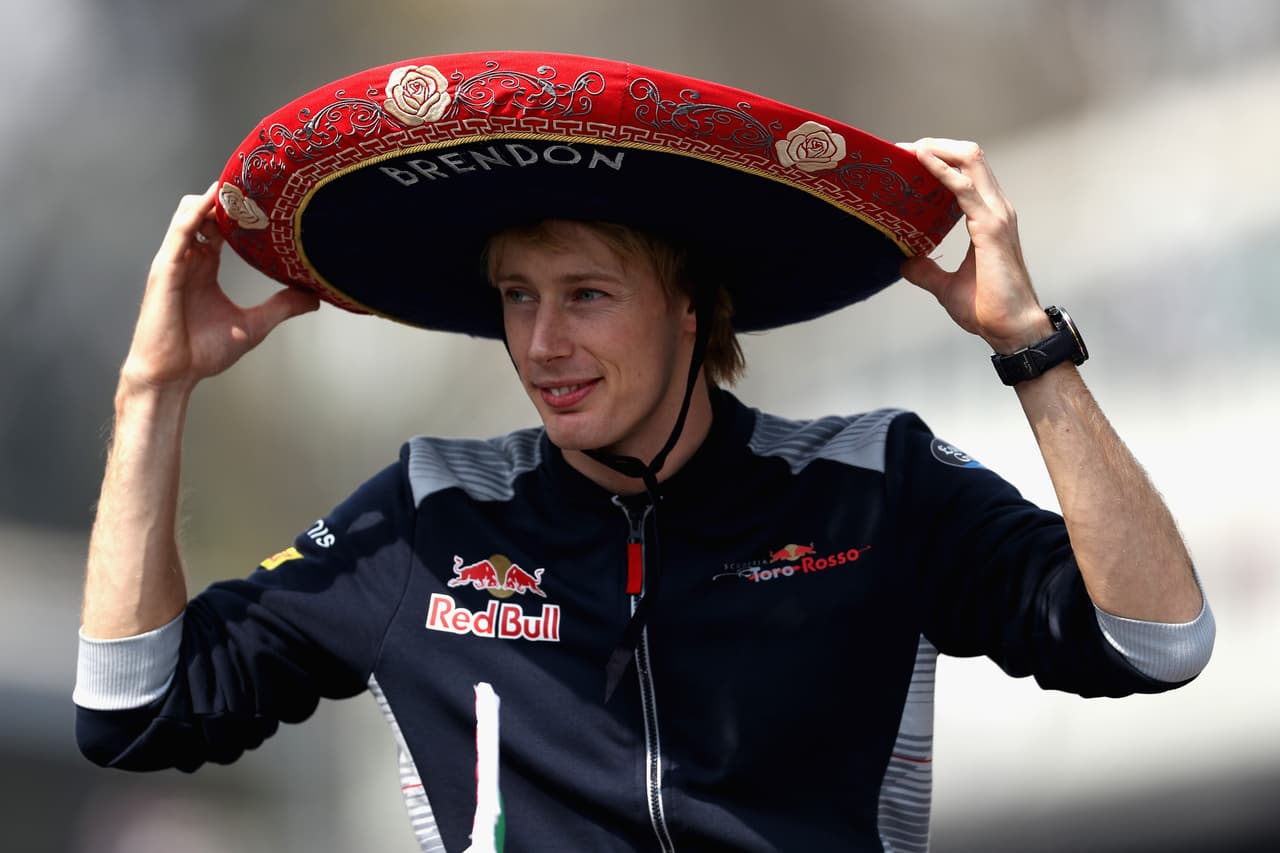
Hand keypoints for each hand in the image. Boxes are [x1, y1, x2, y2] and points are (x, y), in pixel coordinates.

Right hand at [121, 182, 319, 392]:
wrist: (172, 376)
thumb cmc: (201, 353)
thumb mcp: (254, 325)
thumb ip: (282, 306)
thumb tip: (313, 297)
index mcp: (205, 267)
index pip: (221, 227)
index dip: (240, 211)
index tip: (268, 197)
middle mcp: (188, 259)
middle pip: (206, 212)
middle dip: (230, 197)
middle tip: (261, 182)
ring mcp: (174, 261)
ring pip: (190, 213)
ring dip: (214, 197)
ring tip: (241, 181)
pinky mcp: (164, 269)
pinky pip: (180, 231)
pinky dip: (196, 212)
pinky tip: (214, 199)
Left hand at [898, 139, 1051, 352]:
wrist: (1011, 329)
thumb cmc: (988, 309)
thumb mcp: (947, 287)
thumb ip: (927, 271)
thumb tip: (905, 262)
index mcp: (988, 217)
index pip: (966, 172)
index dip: (939, 158)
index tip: (906, 160)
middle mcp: (996, 208)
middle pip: (969, 156)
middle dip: (935, 145)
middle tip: (900, 150)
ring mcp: (996, 215)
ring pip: (970, 161)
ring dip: (936, 150)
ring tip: (907, 149)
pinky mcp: (990, 227)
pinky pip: (964, 188)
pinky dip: (941, 170)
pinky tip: (921, 162)